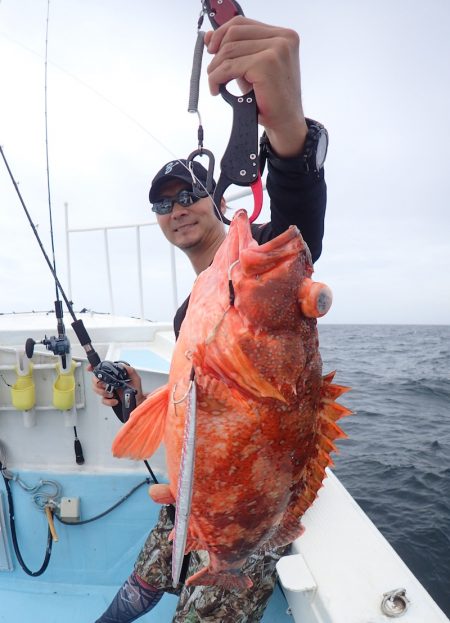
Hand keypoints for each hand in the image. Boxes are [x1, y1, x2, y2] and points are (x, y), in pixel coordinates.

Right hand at [88, 363, 145, 407]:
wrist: (138, 401)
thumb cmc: (136, 388)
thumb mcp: (135, 377)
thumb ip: (129, 370)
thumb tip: (122, 366)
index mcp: (113, 375)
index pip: (101, 369)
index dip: (93, 368)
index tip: (89, 369)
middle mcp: (109, 382)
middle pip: (95, 380)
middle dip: (98, 383)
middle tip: (105, 386)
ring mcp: (107, 390)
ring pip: (96, 390)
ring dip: (102, 392)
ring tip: (112, 394)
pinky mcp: (109, 399)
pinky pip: (103, 400)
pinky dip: (108, 401)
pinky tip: (115, 400)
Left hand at [204, 16, 307, 157]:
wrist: (285, 123)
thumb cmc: (270, 98)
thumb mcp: (250, 68)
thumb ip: (235, 50)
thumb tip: (209, 37)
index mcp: (283, 35)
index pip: (242, 23)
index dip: (221, 34)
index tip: (211, 49)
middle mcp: (283, 38)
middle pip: (234, 34)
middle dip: (217, 54)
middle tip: (213, 73)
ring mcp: (277, 49)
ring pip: (229, 50)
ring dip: (215, 69)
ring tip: (216, 84)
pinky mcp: (267, 63)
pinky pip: (229, 66)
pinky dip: (217, 78)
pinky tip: (217, 90)